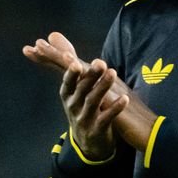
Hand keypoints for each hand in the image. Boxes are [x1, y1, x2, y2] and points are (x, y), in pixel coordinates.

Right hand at [23, 31, 157, 152]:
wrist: (90, 142)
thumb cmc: (82, 106)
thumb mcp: (74, 86)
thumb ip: (66, 61)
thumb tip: (52, 34)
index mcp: (68, 94)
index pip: (67, 81)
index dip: (69, 73)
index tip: (73, 61)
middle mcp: (73, 106)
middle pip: (82, 89)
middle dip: (90, 76)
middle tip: (101, 62)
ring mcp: (84, 119)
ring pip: (93, 102)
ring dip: (103, 87)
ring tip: (113, 73)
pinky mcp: (97, 130)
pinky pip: (106, 118)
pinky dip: (115, 108)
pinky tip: (125, 98)